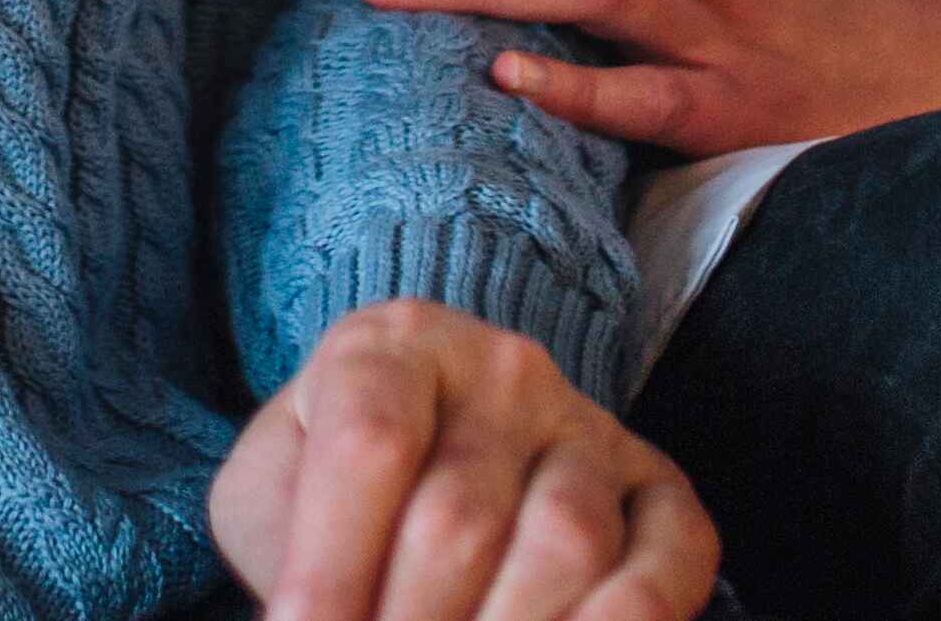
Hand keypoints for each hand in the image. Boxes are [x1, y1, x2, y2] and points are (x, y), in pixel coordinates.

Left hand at [211, 300, 713, 620]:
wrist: (437, 435)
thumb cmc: (340, 479)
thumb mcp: (275, 486)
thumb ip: (280, 537)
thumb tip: (305, 616)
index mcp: (394, 346)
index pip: (370, 446)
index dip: (332, 566)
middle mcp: (504, 371)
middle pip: (460, 517)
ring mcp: (591, 427)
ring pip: (564, 543)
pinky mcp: (659, 490)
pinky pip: (665, 563)